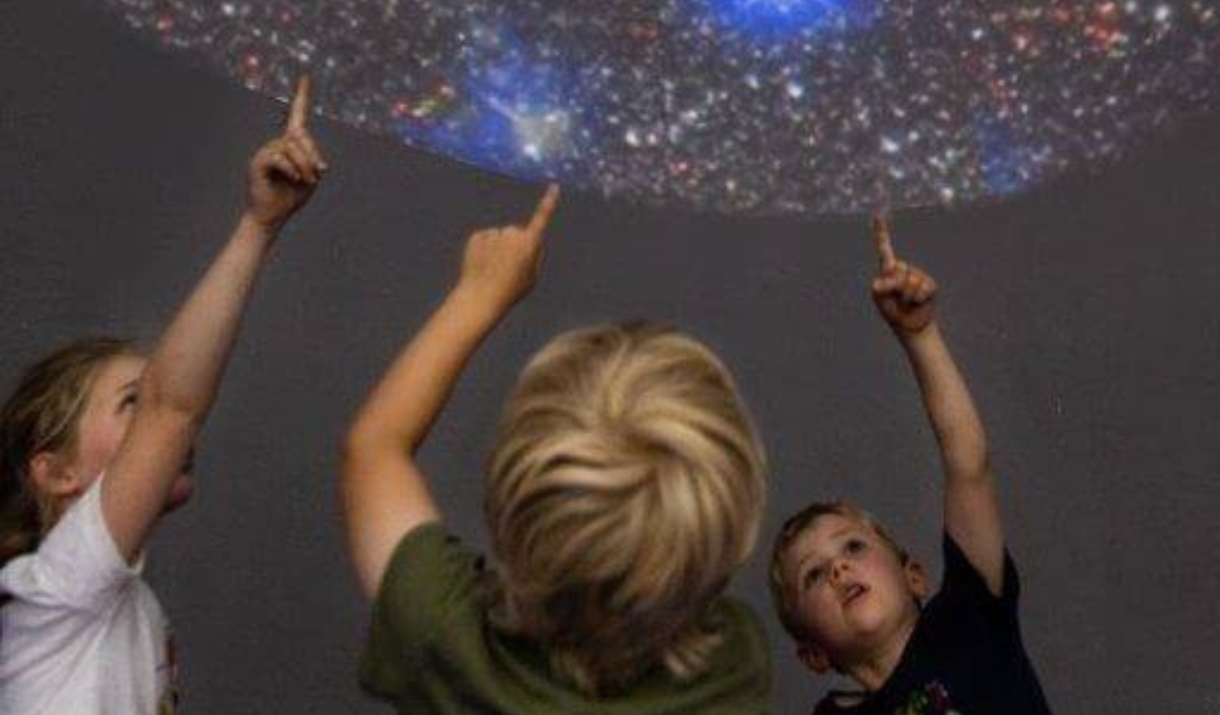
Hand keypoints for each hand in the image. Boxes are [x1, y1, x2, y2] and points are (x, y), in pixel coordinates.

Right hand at [244, 76, 328, 231]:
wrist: (271, 216)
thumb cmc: (290, 197)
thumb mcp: (309, 177)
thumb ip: (311, 161)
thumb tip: (310, 156)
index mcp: (290, 145)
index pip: (296, 116)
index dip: (301, 96)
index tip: (305, 77)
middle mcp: (277, 144)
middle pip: (300, 135)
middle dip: (313, 153)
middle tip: (320, 172)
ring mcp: (266, 152)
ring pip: (292, 148)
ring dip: (305, 166)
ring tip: (305, 181)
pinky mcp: (258, 162)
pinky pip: (280, 158)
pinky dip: (292, 169)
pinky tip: (295, 179)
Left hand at [455, 185, 559, 312]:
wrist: (480, 297)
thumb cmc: (511, 290)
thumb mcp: (532, 277)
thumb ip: (535, 255)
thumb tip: (532, 241)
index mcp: (529, 243)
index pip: (542, 217)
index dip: (549, 201)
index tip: (554, 186)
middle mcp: (512, 233)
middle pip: (516, 233)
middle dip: (514, 245)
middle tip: (509, 267)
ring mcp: (493, 233)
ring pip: (499, 236)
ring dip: (498, 248)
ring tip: (493, 269)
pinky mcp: (477, 236)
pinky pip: (485, 239)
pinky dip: (484, 249)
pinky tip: (482, 265)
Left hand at [870, 214, 937, 336]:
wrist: (911, 325)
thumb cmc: (892, 310)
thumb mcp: (881, 298)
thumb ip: (882, 287)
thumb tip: (877, 284)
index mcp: (888, 270)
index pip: (884, 248)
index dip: (881, 231)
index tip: (877, 214)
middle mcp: (903, 269)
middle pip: (898, 270)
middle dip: (894, 286)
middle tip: (895, 299)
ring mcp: (918, 275)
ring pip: (910, 281)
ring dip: (905, 297)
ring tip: (906, 303)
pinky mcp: (930, 285)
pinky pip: (922, 289)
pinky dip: (917, 300)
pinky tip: (917, 304)